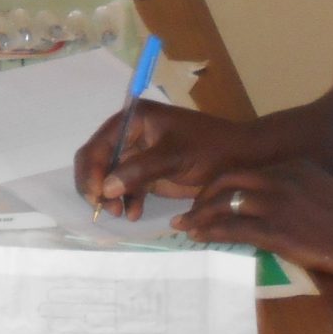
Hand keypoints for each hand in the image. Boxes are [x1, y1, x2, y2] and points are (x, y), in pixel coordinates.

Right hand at [74, 104, 267, 219]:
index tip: (97, 195)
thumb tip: (105, 188)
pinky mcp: (148, 172)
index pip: (99, 144)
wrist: (241, 158)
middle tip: (104, 208)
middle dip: (97, 185)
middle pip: (99, 161)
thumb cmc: (210, 149)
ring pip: (110, 177)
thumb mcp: (174, 156)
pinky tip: (134, 214)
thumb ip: (139, 170)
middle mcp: (131, 133)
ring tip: (119, 214)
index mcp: (134, 119)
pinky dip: (127, 201)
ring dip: (111, 196)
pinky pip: (127, 187)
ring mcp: (139, 153)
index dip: (92, 170)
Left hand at [177, 163, 332, 289]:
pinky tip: (199, 237)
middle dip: (204, 195)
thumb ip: (298, 194)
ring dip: (200, 214)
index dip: (223, 183)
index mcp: (296, 166)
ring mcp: (278, 203)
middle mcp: (283, 178)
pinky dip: (210, 231)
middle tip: (191, 210)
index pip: (248, 170)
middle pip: (229, 180)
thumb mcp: (325, 197)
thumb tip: (273, 207)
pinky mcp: (276, 230)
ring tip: (186, 225)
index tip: (210, 195)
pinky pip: (232, 228)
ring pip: (225, 203)